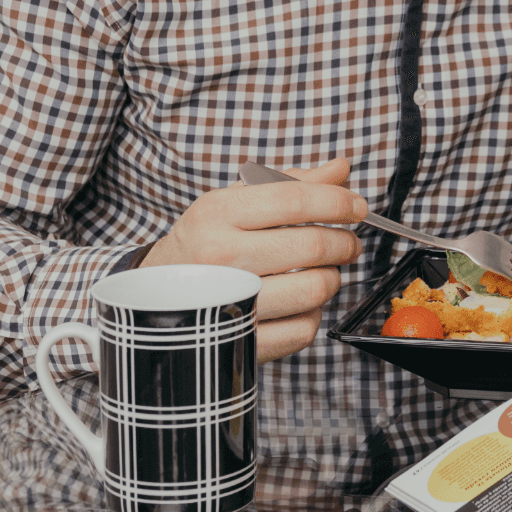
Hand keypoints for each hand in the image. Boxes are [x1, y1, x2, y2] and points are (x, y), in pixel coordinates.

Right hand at [140, 158, 366, 362]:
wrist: (154, 297)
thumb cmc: (203, 244)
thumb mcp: (234, 203)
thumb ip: (289, 184)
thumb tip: (340, 169)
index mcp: (216, 213)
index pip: (293, 200)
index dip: (337, 202)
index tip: (357, 207)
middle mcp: (219, 256)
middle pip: (311, 245)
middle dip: (344, 243)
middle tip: (348, 243)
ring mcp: (228, 302)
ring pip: (314, 290)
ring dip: (331, 279)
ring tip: (321, 272)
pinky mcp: (241, 342)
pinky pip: (303, 328)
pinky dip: (312, 314)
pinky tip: (298, 303)